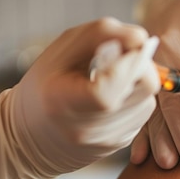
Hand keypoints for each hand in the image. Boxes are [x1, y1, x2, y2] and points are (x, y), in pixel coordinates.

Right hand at [0, 18, 159, 178]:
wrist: (30, 138)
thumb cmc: (45, 85)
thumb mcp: (61, 51)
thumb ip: (100, 35)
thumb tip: (141, 37)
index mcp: (64, 102)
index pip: (113, 84)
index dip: (130, 58)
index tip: (130, 42)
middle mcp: (88, 128)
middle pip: (144, 87)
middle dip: (141, 62)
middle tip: (120, 55)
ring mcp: (107, 141)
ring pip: (148, 99)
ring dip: (138, 80)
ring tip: (110, 77)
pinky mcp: (120, 144)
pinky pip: (142, 113)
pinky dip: (134, 97)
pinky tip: (112, 95)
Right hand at [130, 0, 179, 168]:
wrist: (164, 10)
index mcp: (173, 42)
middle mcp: (157, 65)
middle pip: (171, 102)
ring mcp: (147, 81)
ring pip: (154, 114)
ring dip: (161, 140)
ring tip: (171, 164)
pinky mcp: (143, 92)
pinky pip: (140, 116)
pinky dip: (140, 139)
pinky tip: (142, 160)